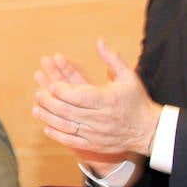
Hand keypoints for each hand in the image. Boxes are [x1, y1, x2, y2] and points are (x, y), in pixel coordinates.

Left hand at [32, 40, 160, 158]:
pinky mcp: (95, 144)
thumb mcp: (129, 77)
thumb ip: (112, 59)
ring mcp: (96, 133)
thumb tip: (99, 41)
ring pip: (66, 126)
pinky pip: (71, 140)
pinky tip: (47, 126)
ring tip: (36, 109)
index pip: (77, 95)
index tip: (51, 85)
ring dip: (48, 117)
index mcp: (107, 99)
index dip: (61, 90)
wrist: (149, 131)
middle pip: (67, 110)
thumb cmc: (137, 101)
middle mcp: (100, 117)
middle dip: (50, 102)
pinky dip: (57, 134)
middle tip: (39, 94)